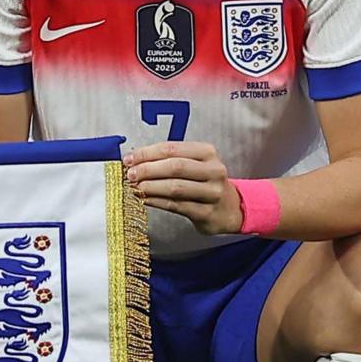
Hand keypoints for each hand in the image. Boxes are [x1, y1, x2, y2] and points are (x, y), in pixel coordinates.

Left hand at [122, 140, 244, 235]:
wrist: (230, 208)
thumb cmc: (206, 183)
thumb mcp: (194, 165)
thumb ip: (167, 161)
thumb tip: (135, 161)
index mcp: (207, 153)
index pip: (172, 148)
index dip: (147, 153)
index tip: (129, 158)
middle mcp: (213, 171)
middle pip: (175, 166)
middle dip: (148, 169)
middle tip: (130, 173)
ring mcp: (212, 193)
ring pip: (176, 187)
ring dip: (151, 186)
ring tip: (136, 186)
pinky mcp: (207, 213)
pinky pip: (176, 206)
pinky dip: (157, 201)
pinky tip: (145, 199)